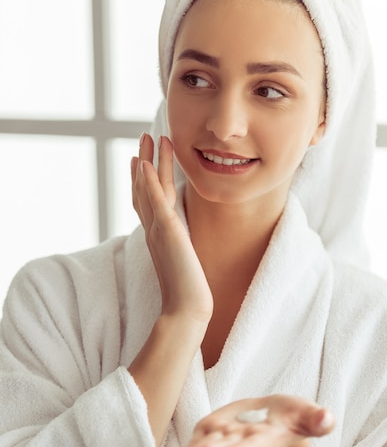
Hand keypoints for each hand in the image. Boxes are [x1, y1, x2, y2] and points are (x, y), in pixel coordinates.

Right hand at [131, 133, 212, 325]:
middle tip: (143, 138)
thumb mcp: (182, 261)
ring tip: (149, 138)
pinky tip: (144, 164)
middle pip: (143, 188)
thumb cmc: (188, 291)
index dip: (140, 179)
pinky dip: (147, 182)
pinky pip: (155, 202)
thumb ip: (178, 247)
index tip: (138, 159)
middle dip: (142, 161)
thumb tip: (181, 241)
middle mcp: (153, 229)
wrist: (187, 309)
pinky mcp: (167, 232)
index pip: (146, 201)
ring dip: (147, 161)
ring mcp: (157, 229)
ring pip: (149, 188)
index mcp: (157, 235)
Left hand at [180, 395, 334, 446]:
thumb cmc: (295, 416)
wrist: (277, 417)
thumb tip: (328, 417)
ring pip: (211, 444)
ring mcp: (230, 435)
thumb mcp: (309, 415)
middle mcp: (247, 440)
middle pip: (229, 446)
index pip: (254, 445)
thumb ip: (318, 419)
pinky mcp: (218, 428)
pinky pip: (203, 438)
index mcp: (268, 438)